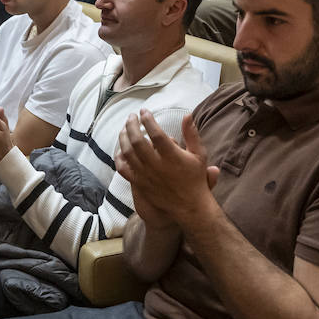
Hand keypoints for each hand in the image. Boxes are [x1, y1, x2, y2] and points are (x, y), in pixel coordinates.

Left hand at [114, 112, 219, 230]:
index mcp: (172, 157)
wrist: (189, 207)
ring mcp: (146, 175)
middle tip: (131, 116)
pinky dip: (119, 157)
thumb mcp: (199, 154)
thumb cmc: (195, 178)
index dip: (148, 120)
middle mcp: (157, 166)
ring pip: (128, 153)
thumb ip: (192, 134)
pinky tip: (121, 149)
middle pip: (138, 141)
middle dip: (132, 125)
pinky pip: (123, 168)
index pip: (156, 134)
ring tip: (125, 128)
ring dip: (123, 137)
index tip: (144, 111)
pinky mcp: (139, 183)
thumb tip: (187, 114)